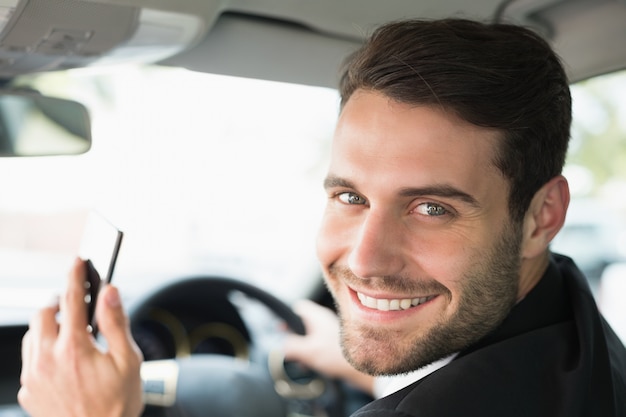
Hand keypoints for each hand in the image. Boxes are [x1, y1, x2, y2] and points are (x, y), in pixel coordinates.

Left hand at [18, 258, 143, 416]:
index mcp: (74, 349)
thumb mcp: (128, 360)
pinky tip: (60, 358)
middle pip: (43, 314)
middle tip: (73, 303)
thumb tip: (110, 292)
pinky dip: (42, 350)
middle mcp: (47, 360)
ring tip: (68, 331)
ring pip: (31, 335)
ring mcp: (34, 377)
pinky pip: (28, 360)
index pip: (71, 300)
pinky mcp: (28, 392)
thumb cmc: (117, 403)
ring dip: (47, 325)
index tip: (78, 261)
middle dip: (58, 302)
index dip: (76, 276)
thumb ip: (116, 322)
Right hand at [283, 299, 373, 394]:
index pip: (298, 307)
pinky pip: (316, 344)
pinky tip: (311, 364)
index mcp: (317, 316)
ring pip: (308, 336)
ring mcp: (329, 331)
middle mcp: (323, 321)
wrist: (360, 368)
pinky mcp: (333, 343)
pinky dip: (311, 353)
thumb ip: (291, 347)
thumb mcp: (308, 351)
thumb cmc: (338, 356)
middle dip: (294, 337)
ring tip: (302, 360)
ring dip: (302, 348)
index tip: (280, 327)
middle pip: (301, 323)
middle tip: (291, 349)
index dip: (287, 316)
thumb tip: (282, 346)